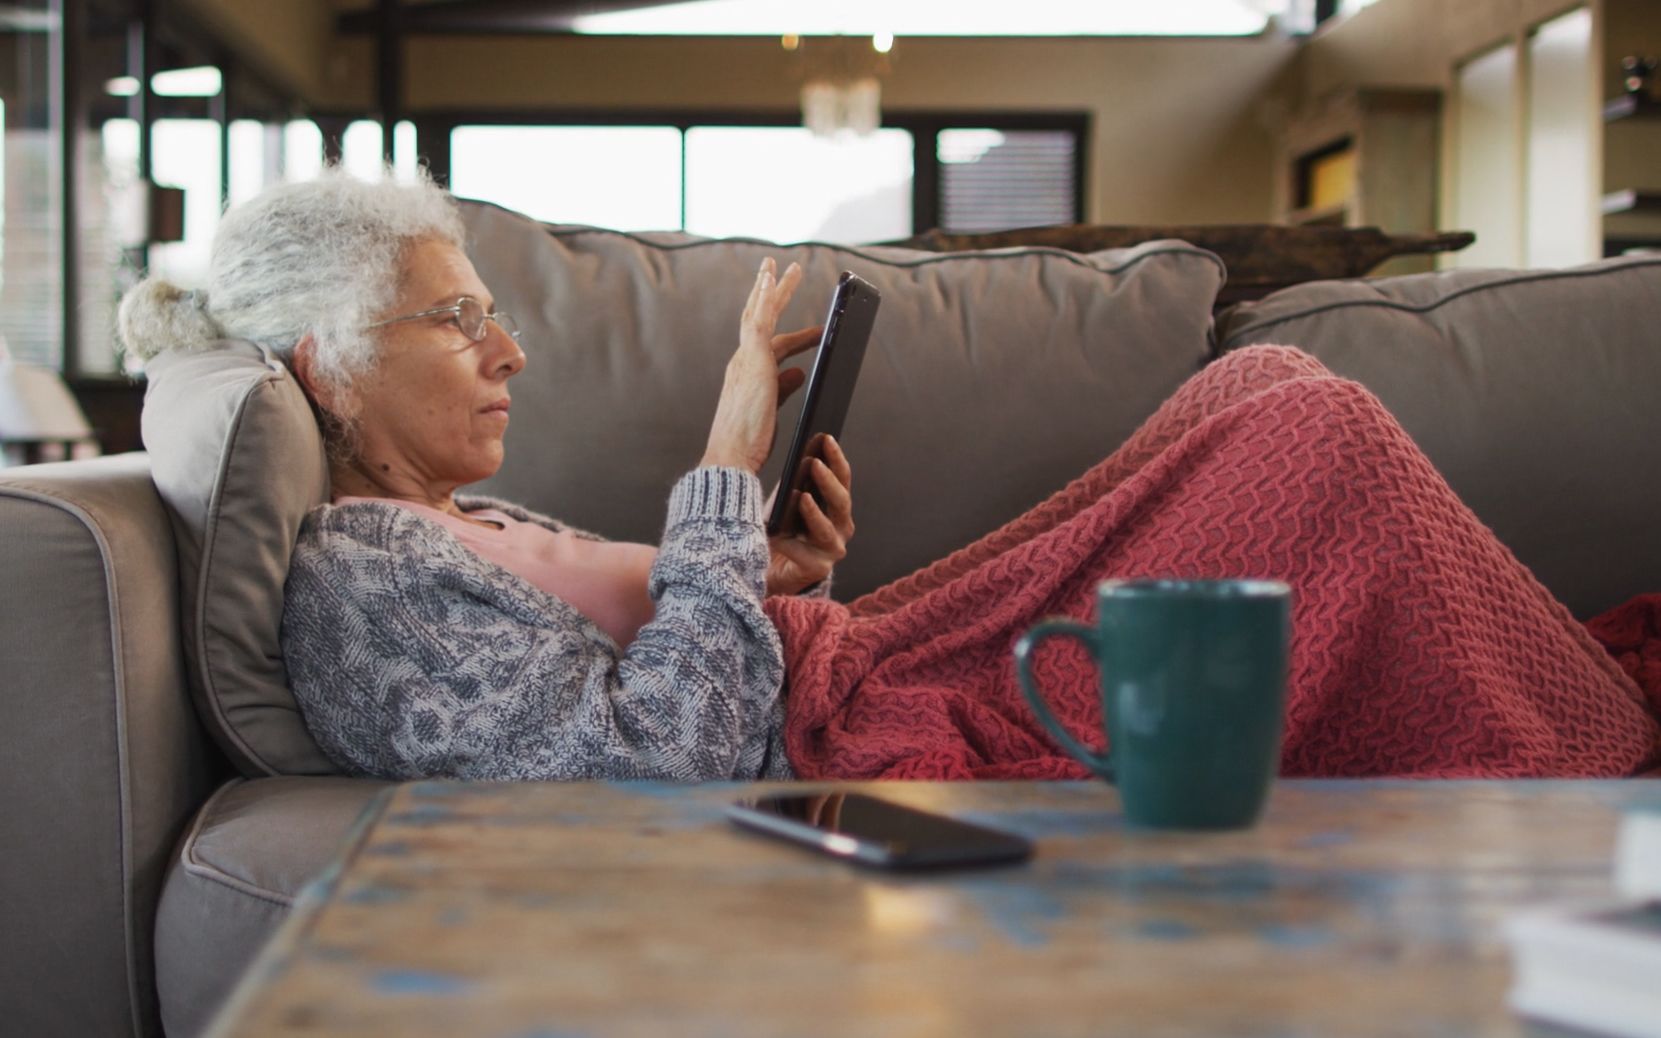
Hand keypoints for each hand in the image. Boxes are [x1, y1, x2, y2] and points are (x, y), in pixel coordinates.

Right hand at [701, 258, 820, 472]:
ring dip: (774, 287)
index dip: (795, 338)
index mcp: (748, 376)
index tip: (815, 334)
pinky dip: (765, 295)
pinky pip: (758, 318)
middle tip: (783, 271)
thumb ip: (784, 388)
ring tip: (789, 266)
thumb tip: (800, 371)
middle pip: (758, 319)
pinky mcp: (752, 357)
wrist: (732, 455)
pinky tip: (772, 276)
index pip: (771, 348)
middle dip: (771, 295)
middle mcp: (742, 362)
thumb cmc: (748, 442)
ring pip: (759, 312)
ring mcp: (745, 358)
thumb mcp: (773, 412)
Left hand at [765, 435, 854, 595]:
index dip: (836, 458)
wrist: (769, 569)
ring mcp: (833, 549)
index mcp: (836, 506)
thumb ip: (794, 483)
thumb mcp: (785, 501)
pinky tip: (776, 534)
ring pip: (826, 528)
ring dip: (813, 512)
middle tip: (814, 463)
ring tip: (801, 497)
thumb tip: (794, 456)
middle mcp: (841, 527)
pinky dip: (789, 543)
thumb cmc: (780, 530)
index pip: (842, 478)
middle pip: (841, 501)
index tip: (826, 438)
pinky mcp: (819, 569)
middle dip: (828, 481)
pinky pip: (805, 553)